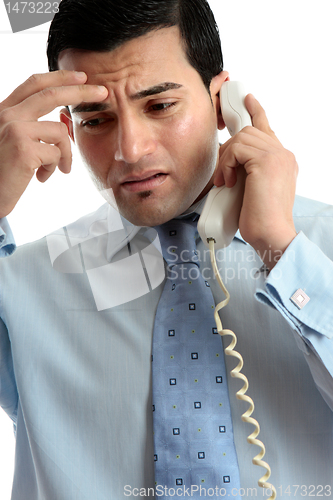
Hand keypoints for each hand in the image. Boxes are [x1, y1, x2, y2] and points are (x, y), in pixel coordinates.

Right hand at [0, 71, 107, 217]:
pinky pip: (57, 153)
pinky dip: (54, 168)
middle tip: (103, 92)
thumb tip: (64, 122)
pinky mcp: (24, 148)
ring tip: (55, 169)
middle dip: (81, 91)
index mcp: (4, 110)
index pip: (34, 84)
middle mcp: (6, 114)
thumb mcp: (14, 143)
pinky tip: (40, 177)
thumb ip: (32, 129)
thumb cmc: (2, 173)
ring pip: (60, 131)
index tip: (81, 76)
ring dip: (64, 154)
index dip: (60, 77)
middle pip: (51, 95)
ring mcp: (15, 129)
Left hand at [214, 94, 297, 268]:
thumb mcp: (253, 189)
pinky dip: (226, 164)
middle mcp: (283, 154)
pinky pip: (237, 148)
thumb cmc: (260, 219)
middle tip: (222, 172)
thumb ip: (248, 170)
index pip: (267, 128)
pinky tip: (229, 182)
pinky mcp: (267, 161)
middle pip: (248, 132)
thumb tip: (230, 161)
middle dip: (228, 149)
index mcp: (283, 160)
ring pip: (241, 138)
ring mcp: (277, 155)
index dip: (256, 112)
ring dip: (225, 159)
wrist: (271, 235)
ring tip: (225, 181)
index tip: (248, 100)